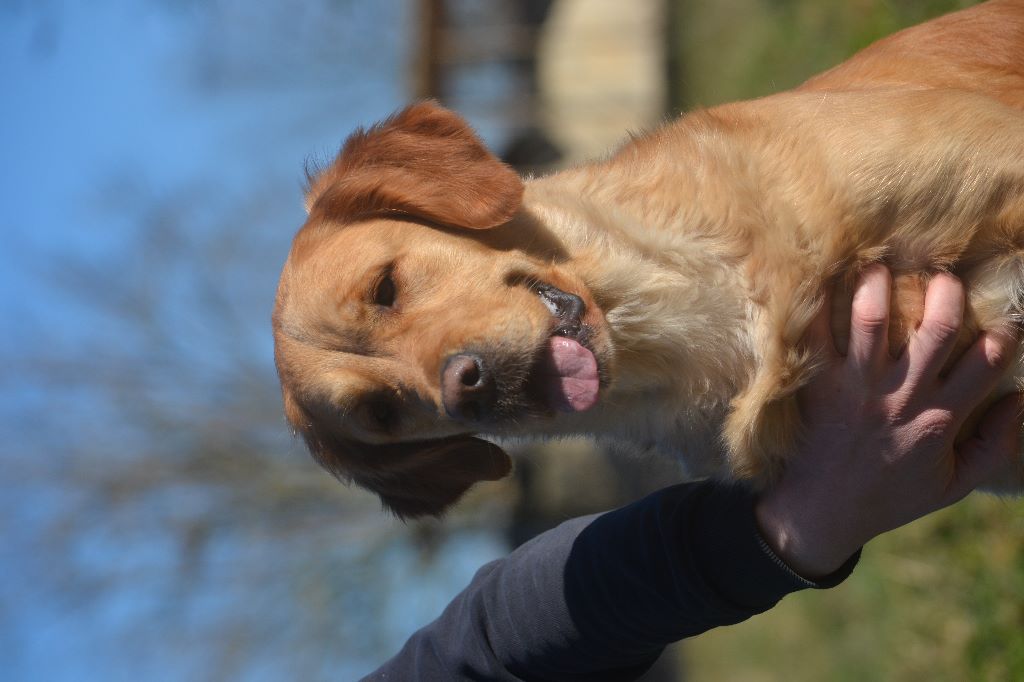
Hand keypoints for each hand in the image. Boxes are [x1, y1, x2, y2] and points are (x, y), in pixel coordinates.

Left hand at [756, 265, 1019, 577]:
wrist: (821, 513)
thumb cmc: (890, 496)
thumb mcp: (954, 484)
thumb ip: (994, 445)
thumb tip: (1023, 398)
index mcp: (940, 419)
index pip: (988, 363)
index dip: (1005, 332)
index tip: (1005, 315)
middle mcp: (902, 398)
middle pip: (936, 329)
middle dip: (947, 291)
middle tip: (944, 274)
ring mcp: (857, 388)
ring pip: (873, 321)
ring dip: (880, 284)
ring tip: (883, 263)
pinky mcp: (818, 385)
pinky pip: (816, 335)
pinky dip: (819, 302)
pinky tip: (826, 275)